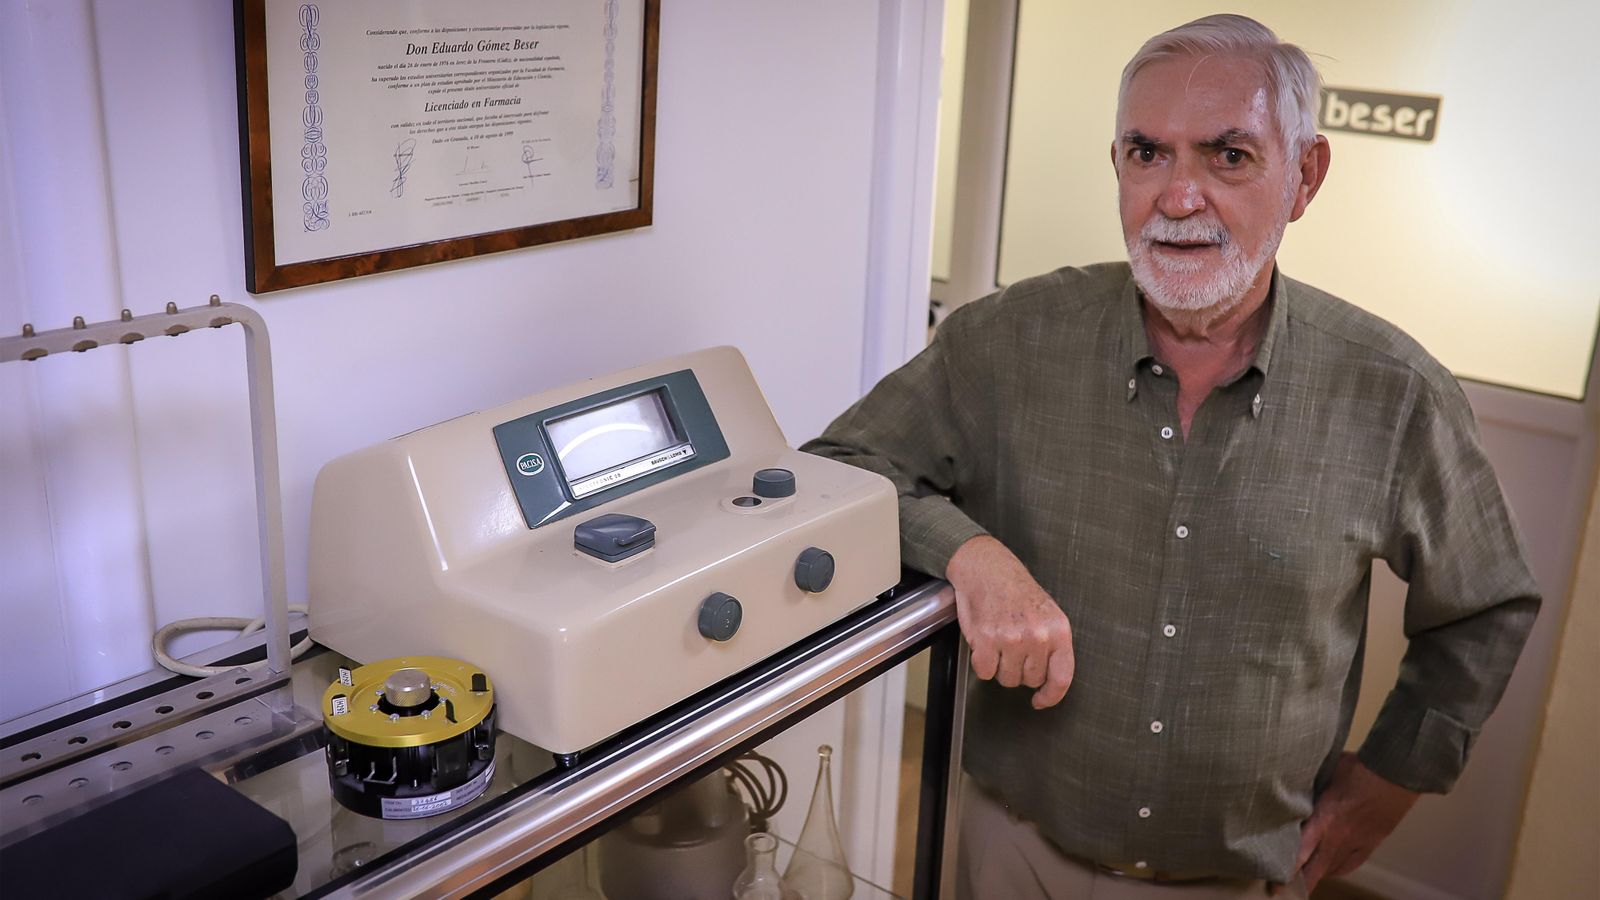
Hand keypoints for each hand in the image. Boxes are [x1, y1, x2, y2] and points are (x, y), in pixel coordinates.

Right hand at [944, 535, 1074, 707]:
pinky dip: (981, 662)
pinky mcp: (988, 640)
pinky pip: (985, 672)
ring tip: (999, 641)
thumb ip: (1052, 645)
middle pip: (1029, 680)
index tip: (1041, 700)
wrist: (986, 568)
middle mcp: (1038, 636)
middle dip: (1019, 669)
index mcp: (1058, 630)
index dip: (1051, 696)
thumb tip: (1049, 680)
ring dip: (999, 666)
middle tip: (1012, 648)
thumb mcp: (1048, 613)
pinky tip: (985, 642)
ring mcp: (1012, 639)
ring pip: (1007, 679)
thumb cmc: (1015, 590)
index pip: (1061, 677)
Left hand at [1291, 753, 1418, 893]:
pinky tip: (1333, 868)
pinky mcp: (1372, 842)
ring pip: (1334, 867)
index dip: (1288, 868)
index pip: (1301, 851)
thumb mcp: (1326, 776)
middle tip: (1283, 890)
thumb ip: (1312, 789)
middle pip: (1317, 868)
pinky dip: (1339, 868)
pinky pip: (1352, 863)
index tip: (1275, 881)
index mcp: (1324, 819)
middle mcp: (1339, 837)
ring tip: (1306, 873)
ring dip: (1319, 872)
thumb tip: (1296, 788)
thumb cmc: (1358, 769)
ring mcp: (1358, 842)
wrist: (1394, 774)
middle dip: (1301, 880)